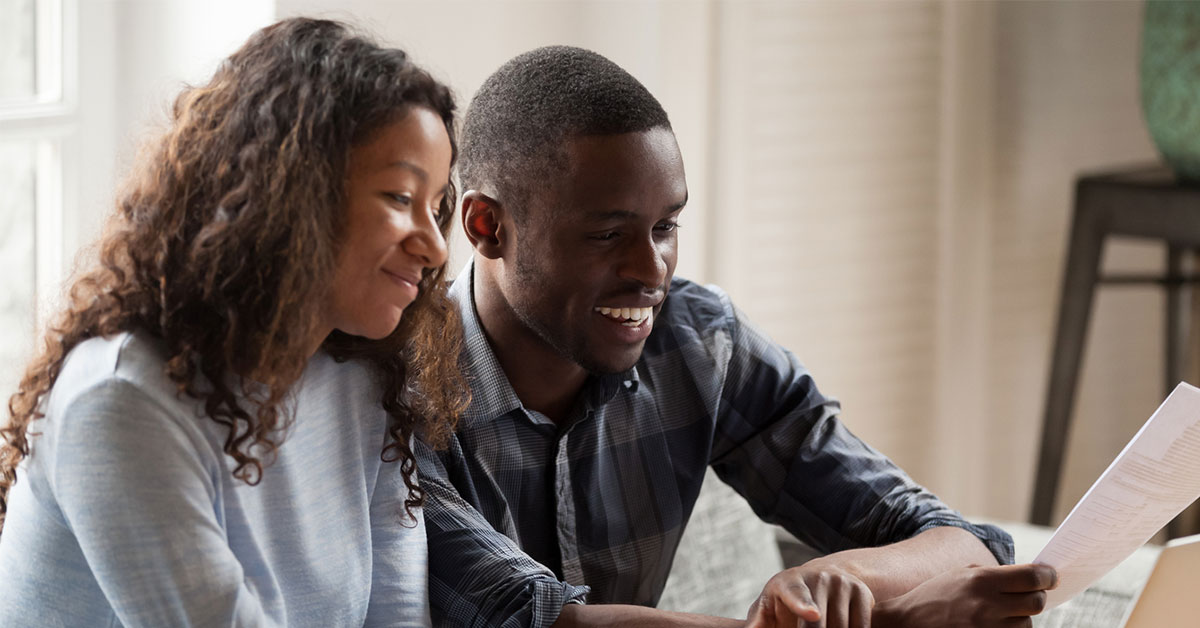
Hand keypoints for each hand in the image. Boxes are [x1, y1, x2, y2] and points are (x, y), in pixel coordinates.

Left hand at [745, 561, 873, 627]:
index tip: (812, 613)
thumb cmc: (786, 601)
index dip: (803, 604)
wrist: (822, 579)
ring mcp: (842, 583)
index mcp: (789, 582)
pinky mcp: (863, 592)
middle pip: (820, 623)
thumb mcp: (769, 607)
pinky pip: (862, 626)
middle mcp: (818, 577)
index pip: (796, 594)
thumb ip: (758, 621)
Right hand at [870, 563, 1057, 627]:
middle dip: (1035, 597)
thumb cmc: (934, 596)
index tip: (1050, 576)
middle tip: (1027, 595)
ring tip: (998, 614)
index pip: (1032, 577)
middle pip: (1036, 602)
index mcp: (981, 581)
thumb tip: (1030, 576)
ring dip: (1018, 618)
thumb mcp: (960, 576)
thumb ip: (994, 575)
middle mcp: (987, 606)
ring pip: (1026, 624)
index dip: (1048, 576)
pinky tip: (993, 625)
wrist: (907, 624)